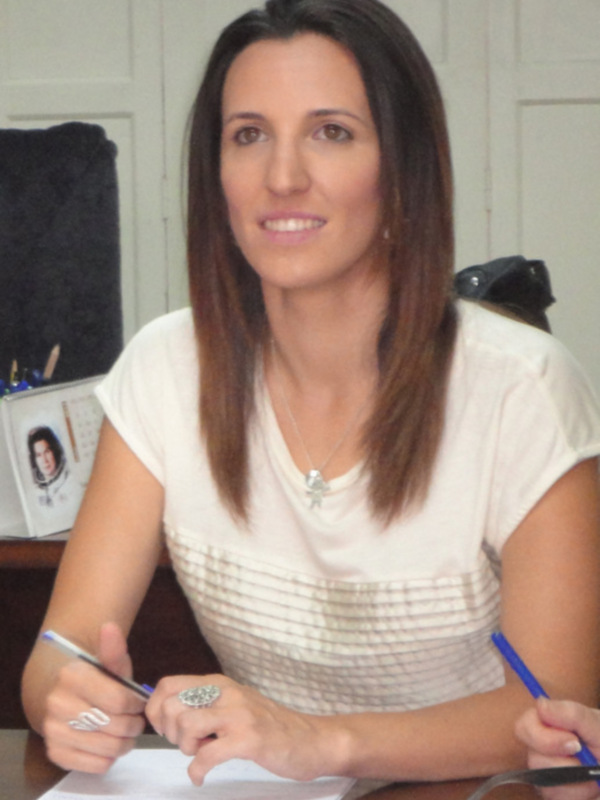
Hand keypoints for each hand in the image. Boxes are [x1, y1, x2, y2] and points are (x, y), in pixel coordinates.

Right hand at [42, 622, 146, 772]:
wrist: (60, 694)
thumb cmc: (94, 678)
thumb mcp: (107, 663)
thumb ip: (114, 650)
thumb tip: (110, 626)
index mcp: (71, 676)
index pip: (118, 700)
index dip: (135, 703)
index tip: (137, 701)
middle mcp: (57, 704)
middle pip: (115, 725)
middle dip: (133, 724)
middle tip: (135, 719)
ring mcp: (54, 730)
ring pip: (109, 748)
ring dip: (125, 741)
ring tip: (126, 731)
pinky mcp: (56, 753)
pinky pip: (97, 764)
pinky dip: (110, 756)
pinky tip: (109, 742)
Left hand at [145, 675, 343, 784]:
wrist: (310, 739)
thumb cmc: (269, 727)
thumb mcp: (234, 705)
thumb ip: (206, 705)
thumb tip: (166, 713)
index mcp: (219, 683)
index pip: (168, 685)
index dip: (156, 709)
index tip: (165, 728)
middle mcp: (227, 693)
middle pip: (172, 706)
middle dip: (169, 732)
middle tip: (186, 744)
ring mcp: (239, 715)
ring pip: (187, 725)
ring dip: (185, 748)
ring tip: (198, 755)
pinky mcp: (249, 739)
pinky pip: (207, 755)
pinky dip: (197, 770)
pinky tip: (201, 776)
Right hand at [515, 698, 599, 799]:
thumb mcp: (596, 725)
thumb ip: (571, 714)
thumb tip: (540, 704)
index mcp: (546, 726)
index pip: (523, 727)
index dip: (543, 737)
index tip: (574, 743)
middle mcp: (540, 750)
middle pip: (533, 759)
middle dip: (565, 764)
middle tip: (589, 762)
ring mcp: (546, 775)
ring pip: (546, 783)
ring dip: (576, 781)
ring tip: (593, 775)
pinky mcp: (553, 794)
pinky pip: (556, 797)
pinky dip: (578, 794)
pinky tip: (590, 787)